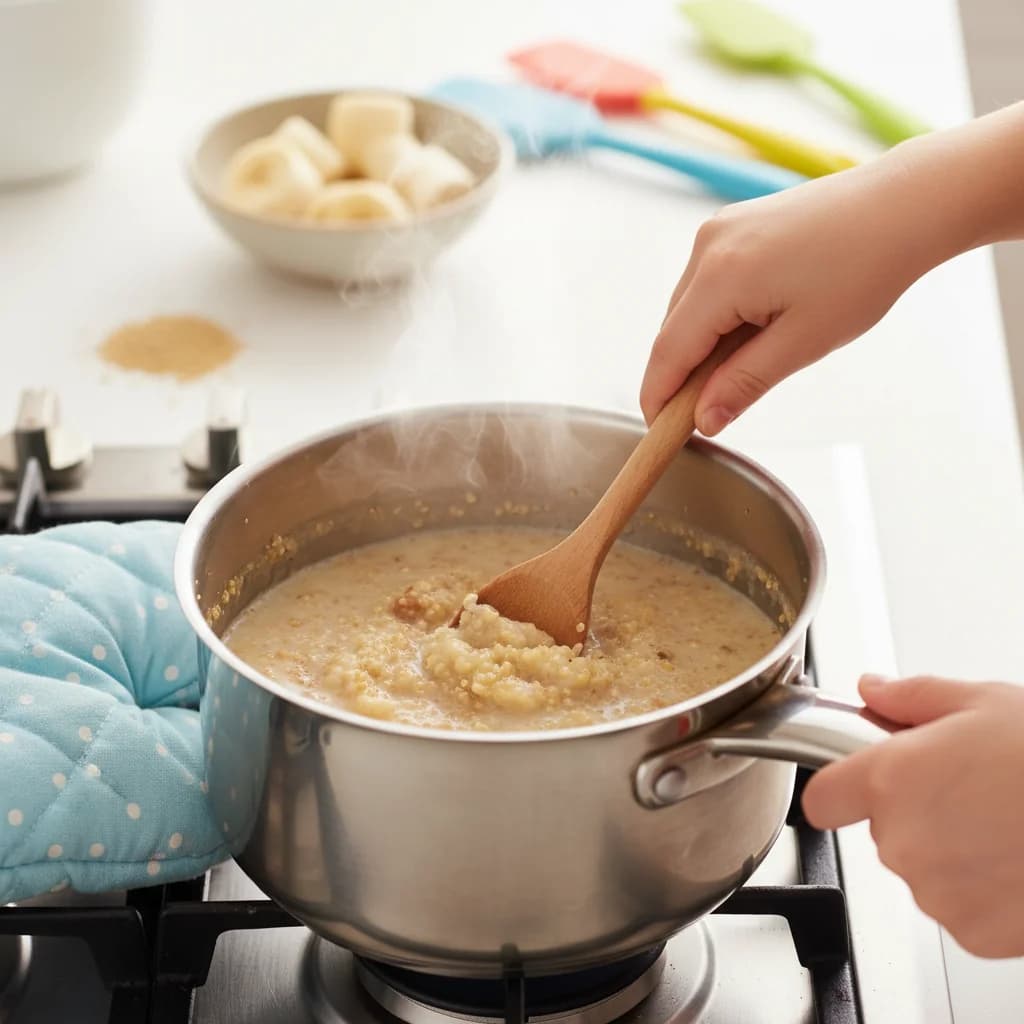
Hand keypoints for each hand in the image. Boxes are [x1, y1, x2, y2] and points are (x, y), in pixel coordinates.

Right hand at [640, 101, 1023, 429]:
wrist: (904, 204)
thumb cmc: (865, 267)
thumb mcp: (805, 342)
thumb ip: (744, 383)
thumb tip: (704, 420)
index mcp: (720, 276)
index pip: (668, 352)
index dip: (658, 397)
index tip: (659, 431)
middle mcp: (707, 246)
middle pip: (672, 330)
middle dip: (683, 375)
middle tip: (710, 413)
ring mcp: (717, 230)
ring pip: (688, 307)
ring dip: (702, 344)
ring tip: (747, 365)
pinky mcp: (733, 225)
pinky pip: (706, 283)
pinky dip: (716, 315)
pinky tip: (751, 329)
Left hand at [802, 675, 1023, 957]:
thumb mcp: (980, 702)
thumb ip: (911, 698)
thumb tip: (874, 690)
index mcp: (890, 779)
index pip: (822, 798)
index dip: (839, 790)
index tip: (854, 786)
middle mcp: (901, 841)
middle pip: (882, 830)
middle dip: (916, 811)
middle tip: (968, 792)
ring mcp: (936, 893)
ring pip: (923, 871)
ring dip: (950, 854)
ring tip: (1002, 825)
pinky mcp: (974, 934)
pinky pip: (959, 910)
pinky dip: (982, 892)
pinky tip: (1015, 861)